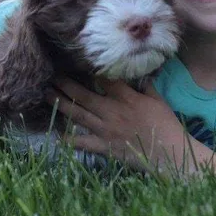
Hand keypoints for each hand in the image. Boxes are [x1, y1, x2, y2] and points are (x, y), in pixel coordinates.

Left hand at [48, 78, 208, 173]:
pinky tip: (57, 135)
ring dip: (62, 104)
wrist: (168, 153)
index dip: (90, 70)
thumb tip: (140, 72)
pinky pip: (83, 143)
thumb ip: (146, 85)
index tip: (77, 62)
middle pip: (84, 95)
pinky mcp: (105, 147)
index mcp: (126, 98)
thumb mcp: (158, 100)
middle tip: (52, 76)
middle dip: (67, 85)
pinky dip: (70, 140)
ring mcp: (106, 130)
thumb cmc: (166, 124)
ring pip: (79, 115)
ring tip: (47, 95)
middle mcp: (112, 111)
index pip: (105, 80)